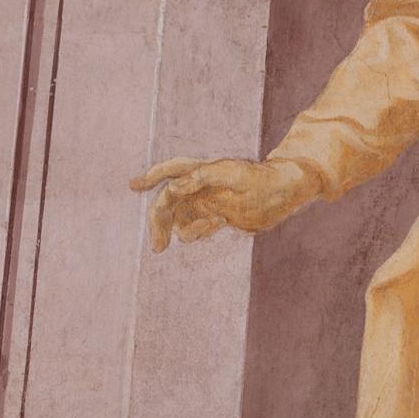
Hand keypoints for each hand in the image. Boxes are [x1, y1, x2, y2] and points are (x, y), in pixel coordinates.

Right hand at [130, 154, 312, 251]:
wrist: (286, 193)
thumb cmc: (260, 178)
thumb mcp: (231, 174)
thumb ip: (200, 177)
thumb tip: (172, 188)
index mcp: (201, 170)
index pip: (170, 171)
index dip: (151, 177)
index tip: (133, 186)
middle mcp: (200, 187)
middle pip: (167, 204)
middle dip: (159, 223)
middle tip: (157, 247)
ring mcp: (207, 203)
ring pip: (179, 220)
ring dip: (186, 229)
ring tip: (213, 224)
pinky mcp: (216, 218)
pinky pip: (195, 229)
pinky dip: (199, 232)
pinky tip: (218, 224)